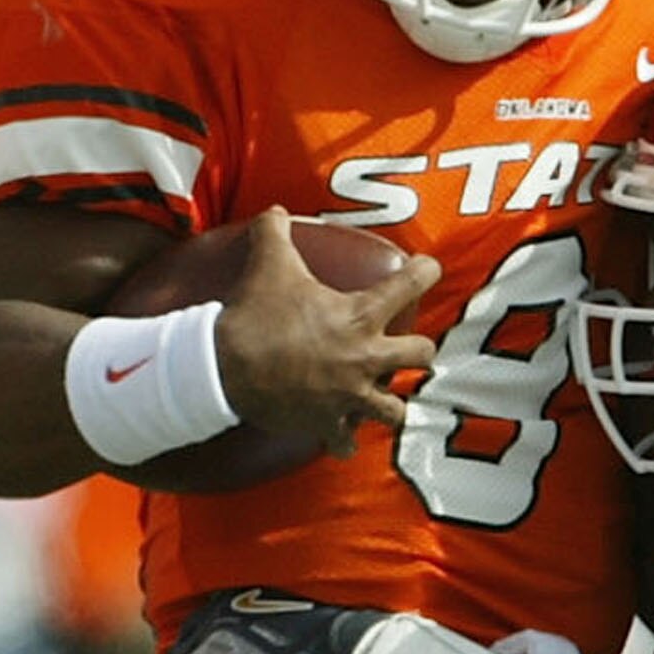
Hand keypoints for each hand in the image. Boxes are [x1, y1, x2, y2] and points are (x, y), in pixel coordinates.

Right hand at [213, 209, 438, 455]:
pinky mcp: (328, 423)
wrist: (223, 367)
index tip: (429, 269)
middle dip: (419, 351)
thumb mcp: (268, 265)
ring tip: (384, 399)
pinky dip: (345, 442)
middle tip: (410, 348)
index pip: (410, 285)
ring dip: (391, 404)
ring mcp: (351, 396)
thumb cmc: (254, 314)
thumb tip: (276, 210)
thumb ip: (275, 232)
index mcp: (360, 316)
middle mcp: (366, 358)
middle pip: (421, 356)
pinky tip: (344, 440)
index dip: (425, 272)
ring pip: (396, 410)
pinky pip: (347, 443)